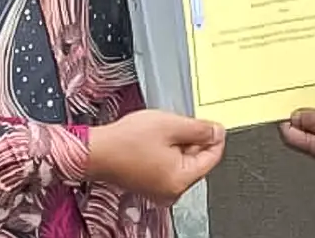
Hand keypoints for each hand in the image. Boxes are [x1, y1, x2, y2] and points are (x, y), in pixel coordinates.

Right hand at [88, 110, 226, 203]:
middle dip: (193, 140)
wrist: (96, 151)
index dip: (214, 137)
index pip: (213, 157)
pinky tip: (155, 141)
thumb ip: (200, 129)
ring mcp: (160, 190)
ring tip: (162, 132)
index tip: (213, 123)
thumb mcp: (171, 125)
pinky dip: (168, 152)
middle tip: (178, 124)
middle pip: (198, 160)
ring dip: (179, 144)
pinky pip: (169, 166)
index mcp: (181, 180)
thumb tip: (218, 132)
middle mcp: (172, 191)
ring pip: (183, 162)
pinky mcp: (151, 186)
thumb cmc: (126, 141)